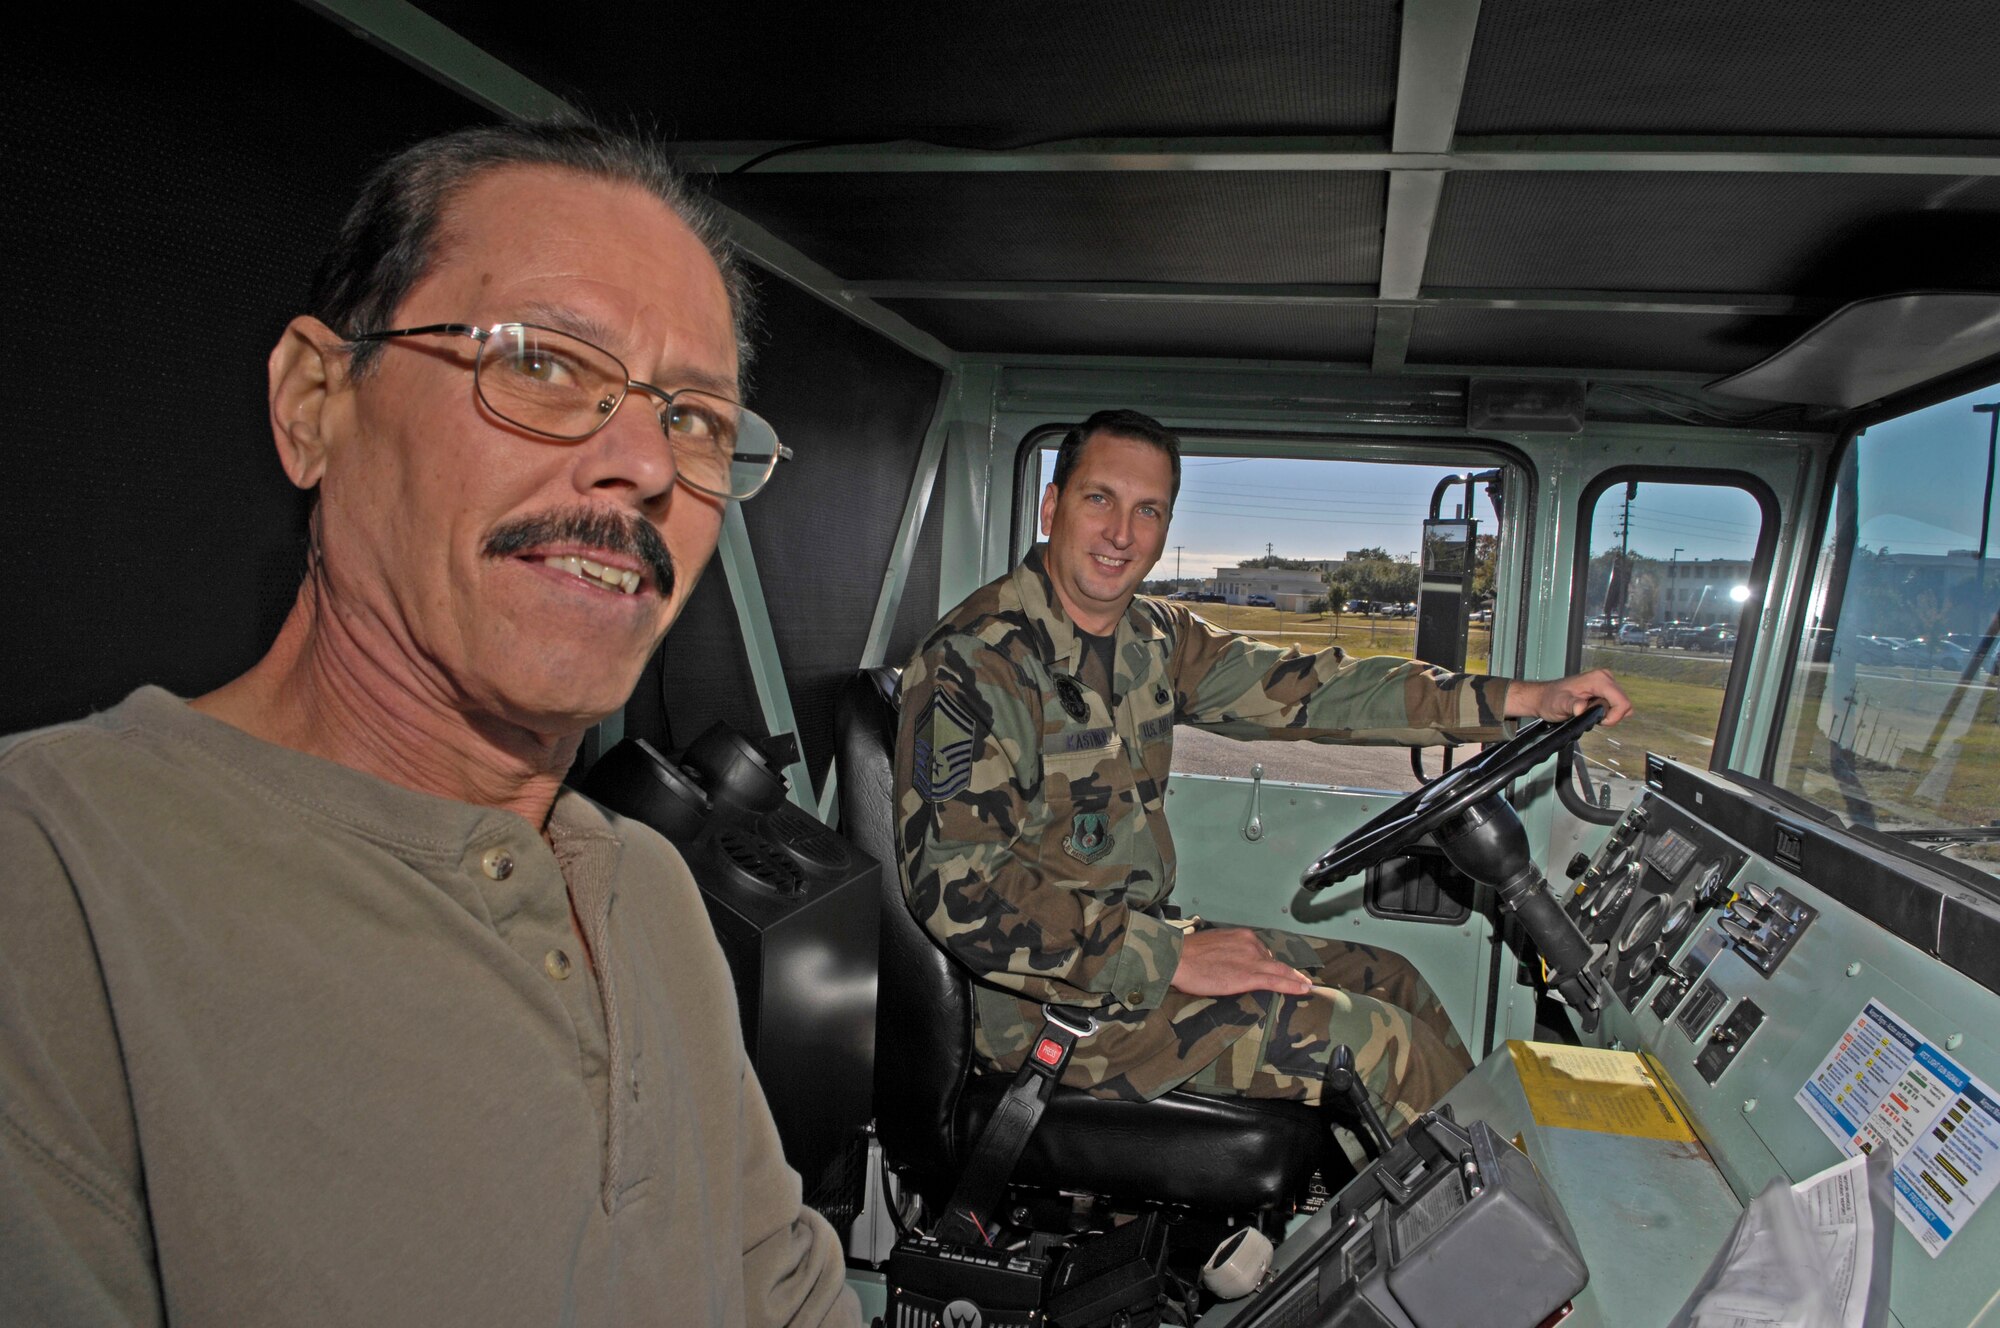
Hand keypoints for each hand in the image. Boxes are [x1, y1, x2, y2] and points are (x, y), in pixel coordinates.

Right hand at [1168, 927, 1311, 997]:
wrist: (1177, 958)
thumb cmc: (1188, 954)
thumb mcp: (1213, 944)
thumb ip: (1228, 950)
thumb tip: (1230, 961)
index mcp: (1241, 935)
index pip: (1262, 951)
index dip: (1272, 963)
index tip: (1280, 969)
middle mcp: (1251, 944)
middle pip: (1273, 961)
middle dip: (1286, 972)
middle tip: (1299, 980)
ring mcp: (1252, 960)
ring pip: (1280, 971)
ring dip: (1295, 979)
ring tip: (1306, 986)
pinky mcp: (1249, 976)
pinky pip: (1276, 981)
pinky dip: (1292, 985)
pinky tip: (1303, 989)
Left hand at [1504, 668, 1632, 725]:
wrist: (1545, 698)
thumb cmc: (1551, 700)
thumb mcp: (1559, 704)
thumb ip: (1572, 705)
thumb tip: (1581, 708)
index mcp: (1599, 679)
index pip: (1622, 702)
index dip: (1614, 717)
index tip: (1599, 721)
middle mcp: (1605, 678)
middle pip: (1624, 704)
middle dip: (1609, 715)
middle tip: (1589, 714)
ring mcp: (1607, 683)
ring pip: (1620, 706)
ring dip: (1607, 713)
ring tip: (1588, 711)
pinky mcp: (1606, 689)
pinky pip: (1616, 705)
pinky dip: (1606, 711)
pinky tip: (1591, 709)